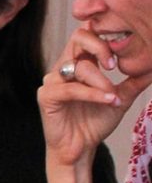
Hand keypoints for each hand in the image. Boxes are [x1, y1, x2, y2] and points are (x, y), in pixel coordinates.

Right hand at [40, 28, 151, 168]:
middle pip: (79, 37)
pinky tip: (107, 100)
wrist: (79, 149)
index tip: (124, 51)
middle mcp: (64, 67)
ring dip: (100, 80)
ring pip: (79, 66)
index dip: (106, 34)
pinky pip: (71, 89)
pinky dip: (92, 94)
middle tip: (114, 65)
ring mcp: (53, 81)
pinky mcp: (47, 97)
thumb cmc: (94, 124)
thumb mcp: (121, 98)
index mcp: (81, 62)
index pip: (89, 33)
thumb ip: (135, 81)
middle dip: (101, 47)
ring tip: (113, 96)